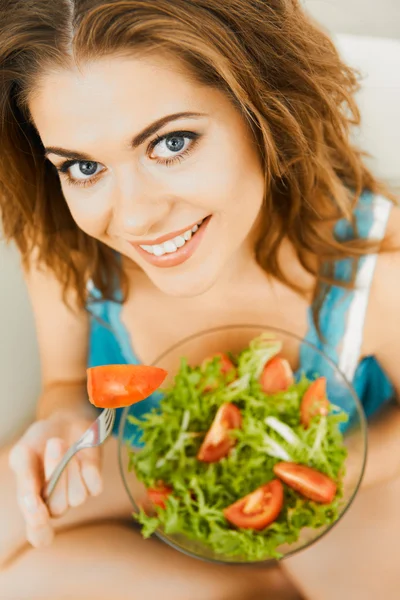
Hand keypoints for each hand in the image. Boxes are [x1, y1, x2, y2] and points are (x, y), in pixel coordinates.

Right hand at [8, 411, 102, 547]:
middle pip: (57, 508)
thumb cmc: (39, 439)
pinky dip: (87, 467)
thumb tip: (29, 501)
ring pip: (77, 498)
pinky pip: (94, 486)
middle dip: (56, 473)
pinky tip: (81, 454)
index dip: (39, 530)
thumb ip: (24, 477)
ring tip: (64, 444)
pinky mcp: (95, 483)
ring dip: (70, 467)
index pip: (38, 534)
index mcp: (32, 502)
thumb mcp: (23, 453)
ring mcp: (76, 494)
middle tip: (54, 443)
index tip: (38, 514)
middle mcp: (55, 503)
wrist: (65, 420)